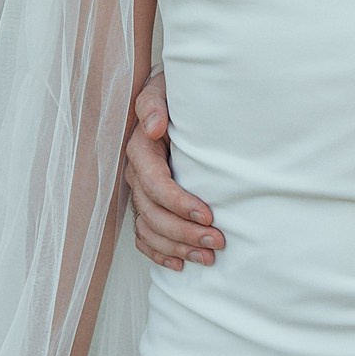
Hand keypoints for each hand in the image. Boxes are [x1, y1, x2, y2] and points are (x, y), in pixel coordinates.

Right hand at [125, 69, 222, 269]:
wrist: (175, 99)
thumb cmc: (176, 94)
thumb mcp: (165, 90)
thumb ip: (154, 104)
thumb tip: (153, 128)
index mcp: (141, 150)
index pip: (154, 184)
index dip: (179, 204)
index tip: (208, 216)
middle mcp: (137, 174)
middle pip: (153, 214)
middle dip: (184, 233)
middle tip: (218, 243)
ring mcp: (139, 192)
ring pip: (149, 229)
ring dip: (177, 248)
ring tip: (208, 258)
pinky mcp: (146, 203)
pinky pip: (144, 236)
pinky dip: (160, 254)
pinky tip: (181, 266)